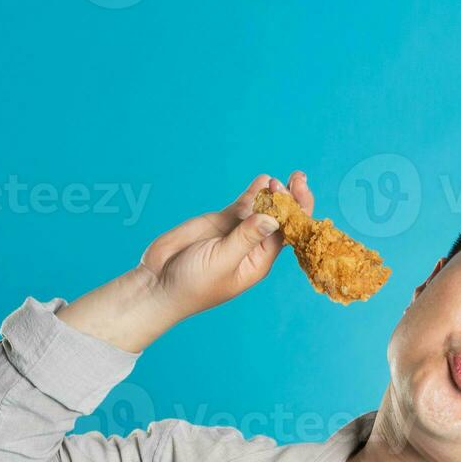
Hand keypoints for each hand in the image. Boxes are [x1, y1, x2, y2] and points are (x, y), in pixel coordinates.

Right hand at [140, 170, 315, 315]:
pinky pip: (243, 204)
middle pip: (280, 218)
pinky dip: (253, 192)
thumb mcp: (221, 261)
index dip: (297, 213)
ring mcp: (238, 232)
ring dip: (273, 193)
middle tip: (298, 177)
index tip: (301, 192)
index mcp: (259, 261)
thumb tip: (272, 218)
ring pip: (262, 208)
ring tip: (278, 178)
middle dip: (291, 199)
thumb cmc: (192, 283)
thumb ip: (245, 238)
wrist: (159, 282)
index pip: (287, 234)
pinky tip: (263, 179)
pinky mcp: (222, 222)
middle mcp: (253, 245)